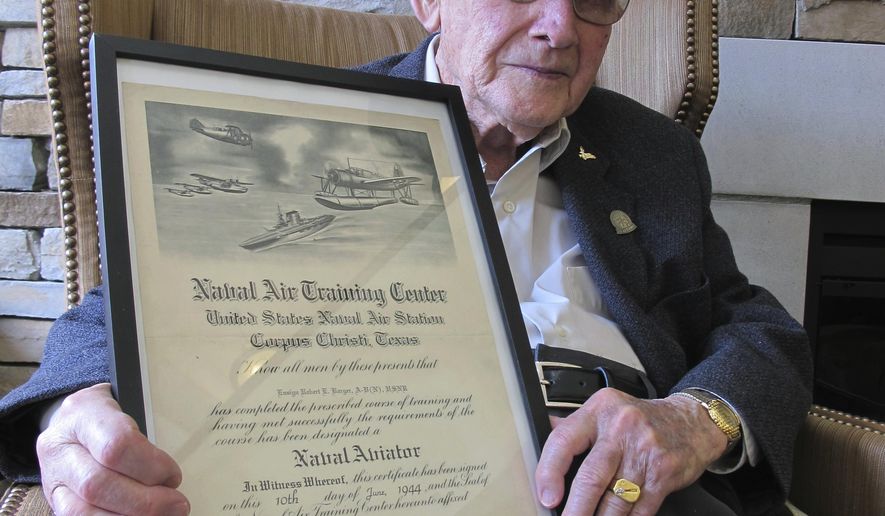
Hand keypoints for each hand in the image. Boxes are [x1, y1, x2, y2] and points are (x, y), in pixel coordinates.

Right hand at [35, 383, 189, 514]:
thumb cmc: (108, 414)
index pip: (117, 444)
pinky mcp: (55, 500)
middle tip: (177, 504)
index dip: (150, 466)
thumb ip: (147, 433)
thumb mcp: (128, 406)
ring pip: (83, 511)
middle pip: (98, 484)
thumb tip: (175, 472)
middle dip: (144, 501)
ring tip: (162, 515)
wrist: (71, 420)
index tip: (173, 475)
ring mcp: (53, 477)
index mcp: (83, 414)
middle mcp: (59, 447)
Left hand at [535, 388, 726, 515]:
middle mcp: (621, 429)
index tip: (546, 496)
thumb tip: (542, 430)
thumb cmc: (641, 418)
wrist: (692, 421)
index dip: (549, 472)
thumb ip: (575, 424)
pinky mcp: (663, 474)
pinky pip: (639, 508)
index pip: (564, 440)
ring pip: (615, 499)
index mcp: (599, 411)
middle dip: (576, 508)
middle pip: (591, 477)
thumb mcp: (605, 408)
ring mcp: (645, 452)